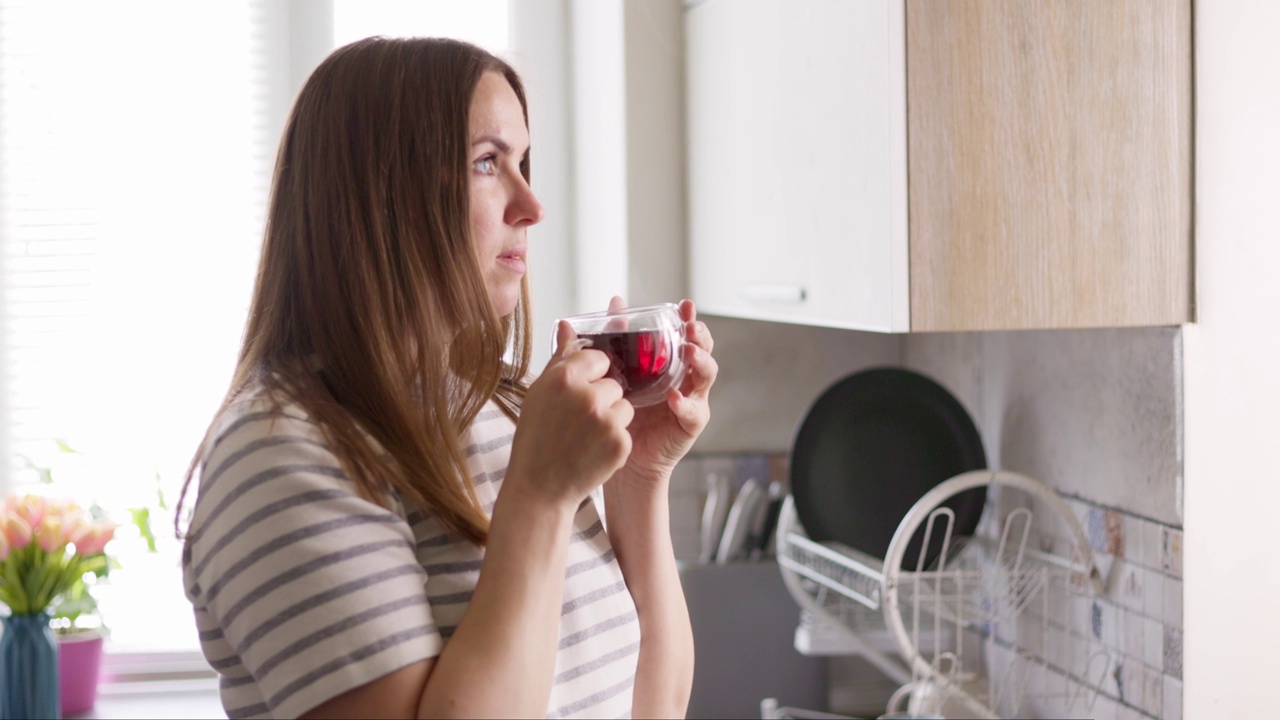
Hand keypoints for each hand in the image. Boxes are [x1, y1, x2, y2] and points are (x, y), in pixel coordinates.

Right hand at [508, 320, 634, 506]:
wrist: (540, 487)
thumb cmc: (537, 437)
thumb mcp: (539, 393)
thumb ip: (560, 358)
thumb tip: (568, 323)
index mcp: (563, 378)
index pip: (596, 357)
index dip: (590, 375)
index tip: (577, 393)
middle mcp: (586, 396)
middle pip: (613, 383)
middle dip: (602, 397)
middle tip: (579, 420)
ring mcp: (606, 420)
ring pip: (624, 405)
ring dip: (612, 417)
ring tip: (586, 436)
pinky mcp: (620, 442)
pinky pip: (627, 428)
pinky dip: (615, 439)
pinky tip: (593, 450)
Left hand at [611, 296, 716, 488]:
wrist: (624, 456)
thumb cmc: (622, 412)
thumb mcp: (616, 372)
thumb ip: (614, 338)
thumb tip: (613, 304)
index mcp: (671, 364)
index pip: (685, 335)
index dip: (689, 319)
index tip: (686, 305)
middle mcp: (685, 379)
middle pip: (704, 350)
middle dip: (700, 336)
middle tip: (691, 327)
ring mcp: (692, 400)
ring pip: (706, 376)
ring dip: (701, 361)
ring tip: (689, 353)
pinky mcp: (690, 424)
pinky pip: (693, 412)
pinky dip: (685, 404)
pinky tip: (674, 397)